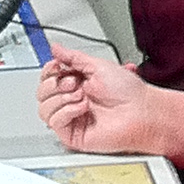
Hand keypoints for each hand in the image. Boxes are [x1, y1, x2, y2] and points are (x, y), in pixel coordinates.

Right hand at [36, 42, 169, 155]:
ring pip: (44, 108)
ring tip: (81, 95)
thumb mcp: (99, 65)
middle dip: (55, 84)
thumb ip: (73, 57)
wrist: (142, 112)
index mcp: (78, 84)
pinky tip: (82, 107)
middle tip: (74, 82)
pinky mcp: (73, 134)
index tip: (57, 65)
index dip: (49, 71)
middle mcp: (73, 101)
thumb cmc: (130, 93)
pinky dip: (67, 111)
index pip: (49, 78)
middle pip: (42, 93)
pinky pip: (55, 122)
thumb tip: (56, 48)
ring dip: (61, 97)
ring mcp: (73, 118)